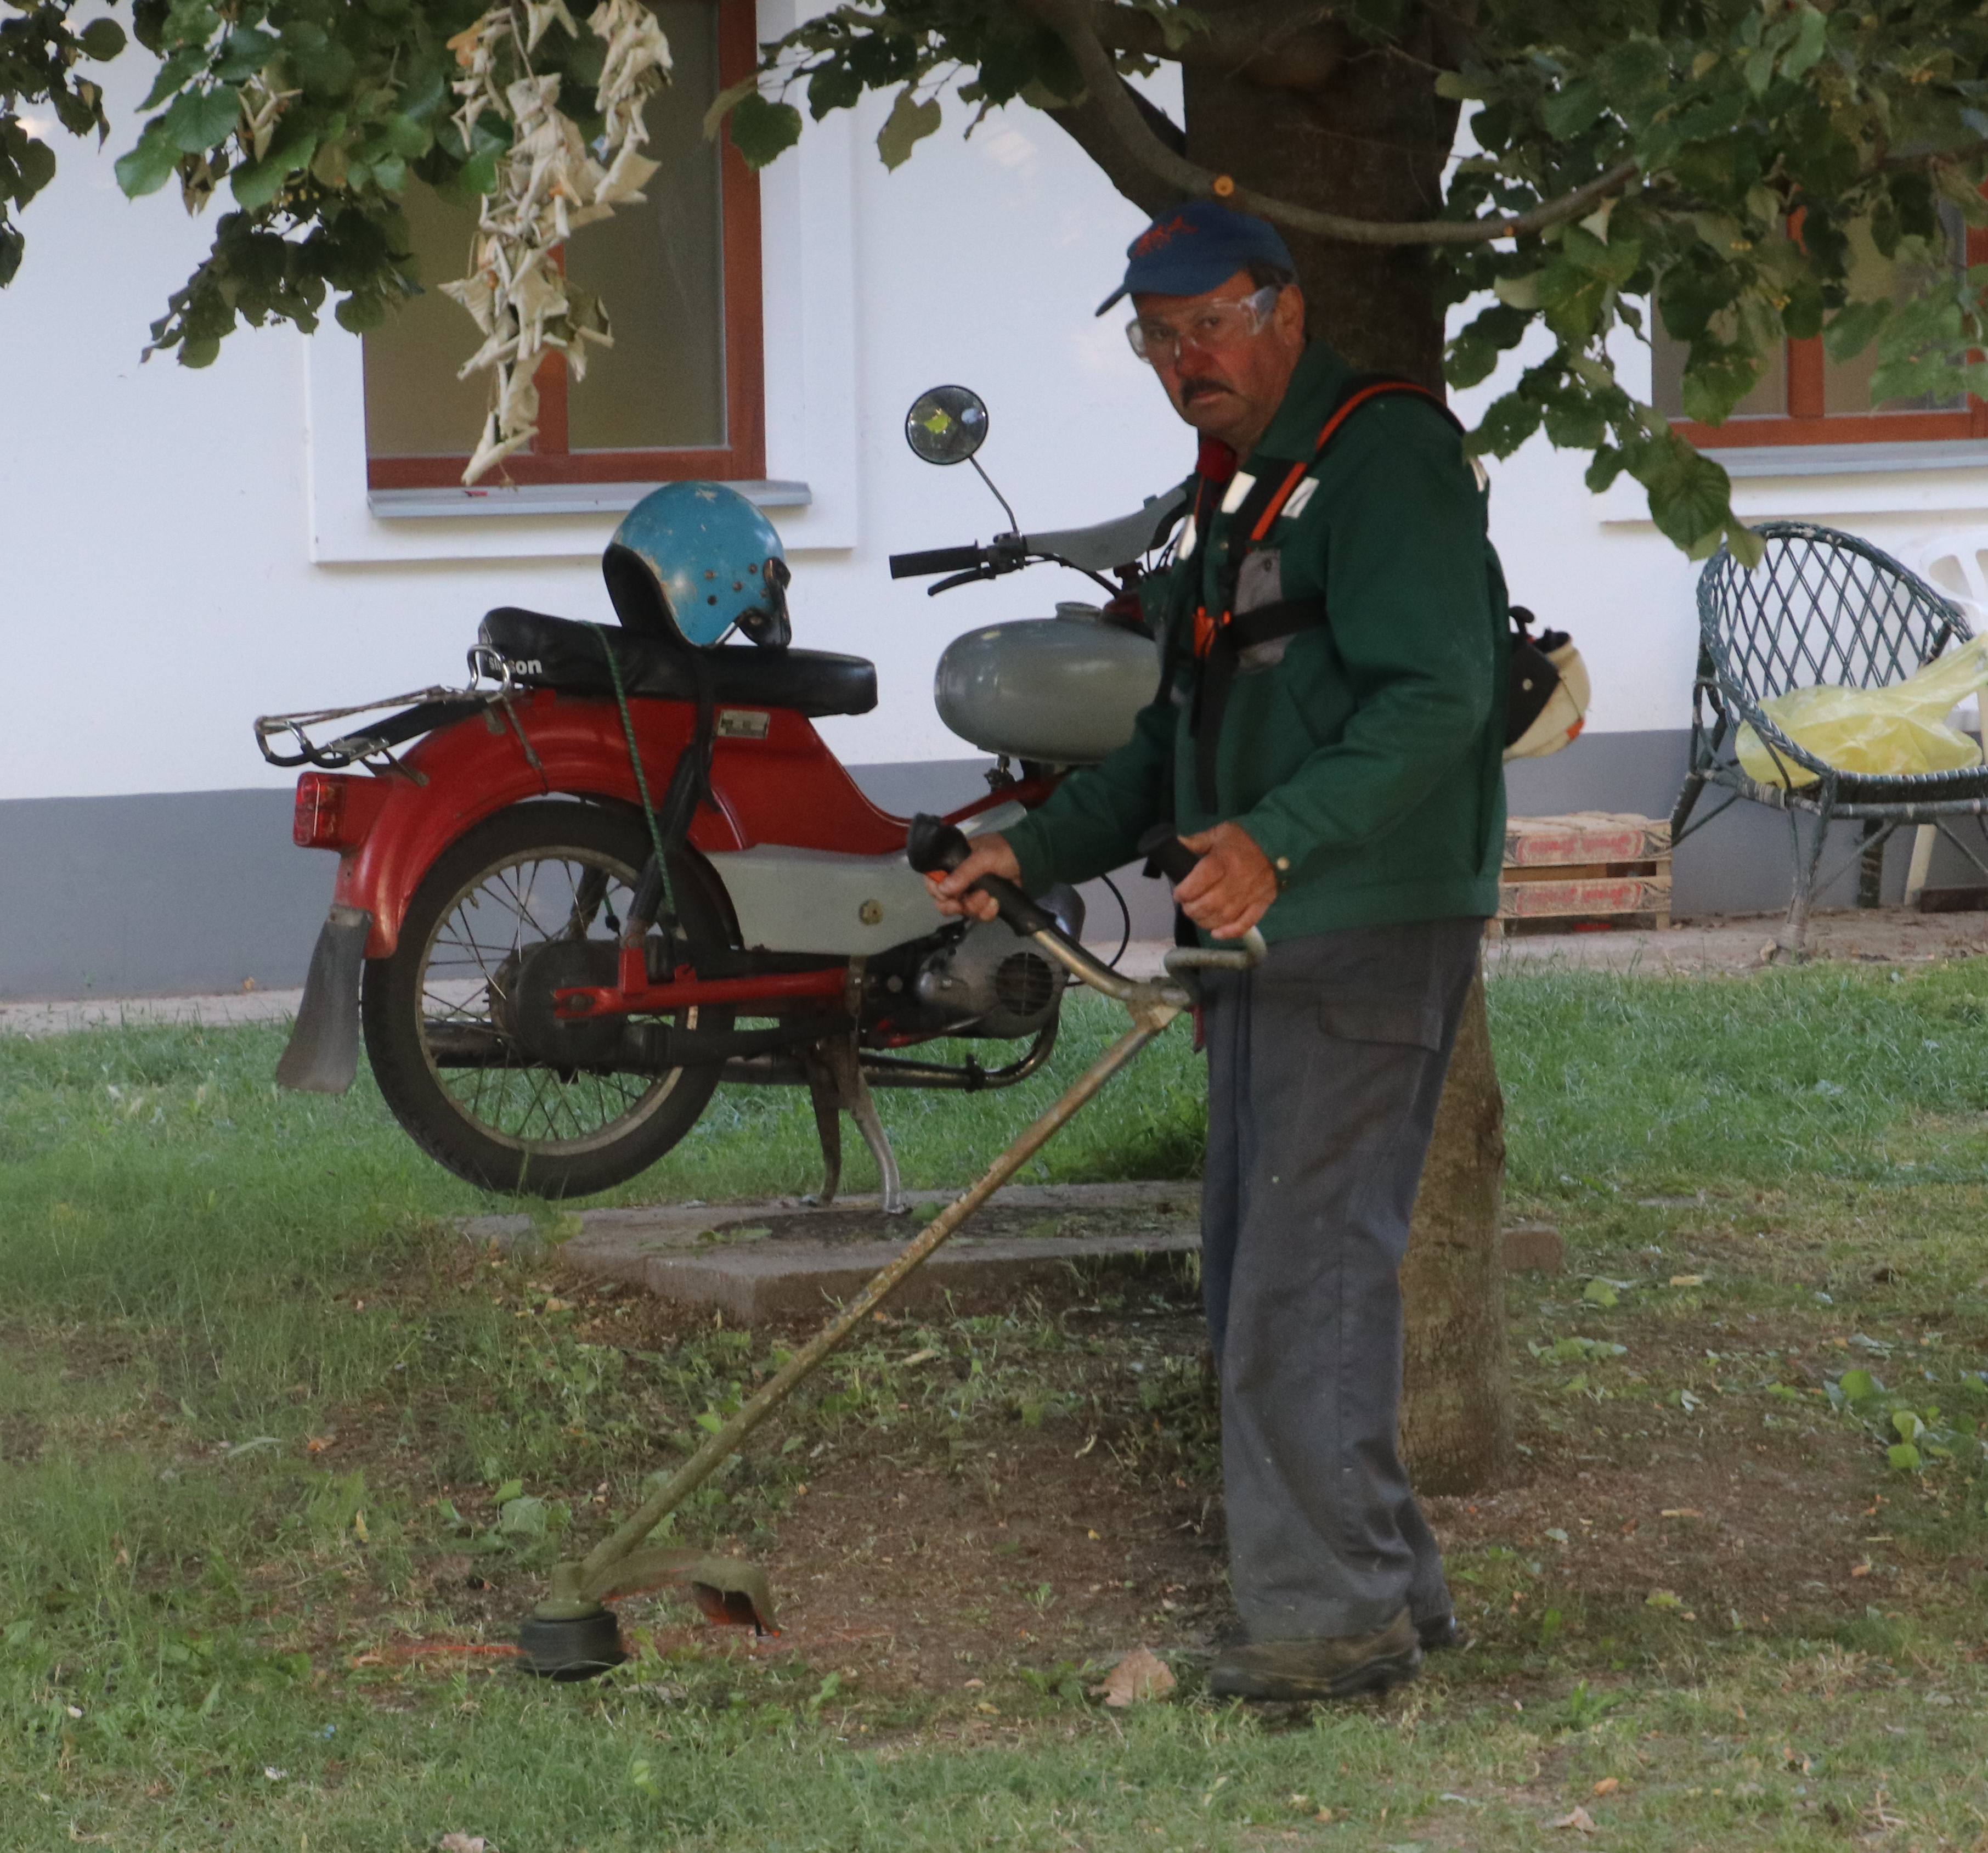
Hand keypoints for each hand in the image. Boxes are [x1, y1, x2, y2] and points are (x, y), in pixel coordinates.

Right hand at [923, 832, 1018, 923]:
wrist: (1030, 861)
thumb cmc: (1004, 852)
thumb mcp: (984, 857)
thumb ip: (964, 872)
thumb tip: (943, 890)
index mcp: (952, 862)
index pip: (932, 879)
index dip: (935, 890)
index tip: (947, 895)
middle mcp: (958, 879)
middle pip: (943, 900)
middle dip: (955, 905)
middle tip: (963, 904)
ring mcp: (971, 892)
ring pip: (961, 910)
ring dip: (974, 907)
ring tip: (989, 898)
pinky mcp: (985, 903)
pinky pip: (977, 915)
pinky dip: (986, 913)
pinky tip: (996, 904)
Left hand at [1174, 822, 1277, 938]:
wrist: (1280, 842)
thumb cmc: (1245, 838)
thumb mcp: (1219, 833)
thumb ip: (1197, 841)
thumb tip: (1176, 844)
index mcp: (1224, 860)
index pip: (1199, 882)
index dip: (1184, 892)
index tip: (1178, 894)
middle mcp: (1237, 880)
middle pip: (1209, 904)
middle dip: (1192, 909)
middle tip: (1187, 906)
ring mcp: (1251, 895)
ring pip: (1224, 916)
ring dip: (1206, 922)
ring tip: (1198, 916)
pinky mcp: (1262, 904)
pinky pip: (1246, 923)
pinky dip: (1230, 932)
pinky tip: (1217, 933)